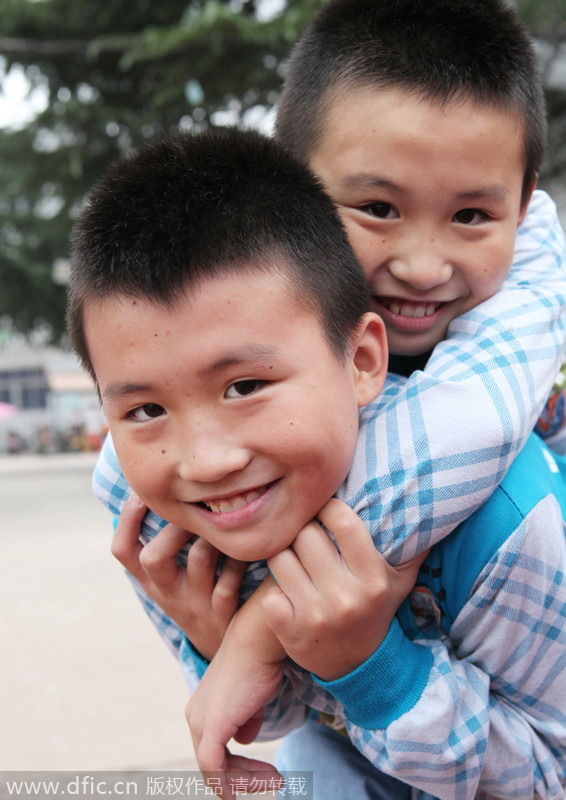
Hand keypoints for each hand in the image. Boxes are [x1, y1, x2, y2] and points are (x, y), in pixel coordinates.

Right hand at [111, 494, 246, 659]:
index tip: (140, 494)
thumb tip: (161, 492)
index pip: (123, 551)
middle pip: (153, 558)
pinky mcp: (223, 614)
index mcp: (151, 581)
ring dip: (214, 534)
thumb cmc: (197, 597)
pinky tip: (249, 547)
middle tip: (195, 508)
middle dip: (175, 526)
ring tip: (227, 519)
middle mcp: (168, 593)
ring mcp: (196, 605)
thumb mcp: (171, 578)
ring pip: (200, 559)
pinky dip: (240, 561)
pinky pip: (230, 581)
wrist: (222, 649)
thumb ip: (165, 541)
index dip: (127, 521)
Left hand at [185, 595, 284, 794]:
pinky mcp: (211, 726)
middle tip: (276, 779)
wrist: (258, 640)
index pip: (216, 751)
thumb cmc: (259, 661)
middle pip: (214, 763)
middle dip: (245, 776)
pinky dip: (230, 784)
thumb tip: (245, 738)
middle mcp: (195, 716)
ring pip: (215, 770)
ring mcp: (201, 721)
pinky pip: (214, 769)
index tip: (268, 772)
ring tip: (276, 778)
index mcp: (202, 708)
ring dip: (247, 779)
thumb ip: (246, 718)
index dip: (241, 768)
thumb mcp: (253, 696)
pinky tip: (254, 784)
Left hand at [262, 498, 427, 680]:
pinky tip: (287, 591)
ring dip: (284, 556)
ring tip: (294, 559)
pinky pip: (269, 592)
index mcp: (372, 579)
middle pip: (306, 535)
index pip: (343, 522)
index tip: (325, 510)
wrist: (359, 666)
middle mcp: (344, 597)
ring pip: (281, 558)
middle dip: (305, 531)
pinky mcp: (290, 631)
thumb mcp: (400, 581)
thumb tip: (427, 507)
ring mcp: (315, 615)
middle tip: (307, 535)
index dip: (329, 508)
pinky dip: (274, 590)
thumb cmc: (376, 610)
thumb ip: (413, 545)